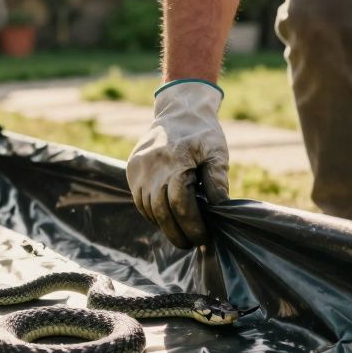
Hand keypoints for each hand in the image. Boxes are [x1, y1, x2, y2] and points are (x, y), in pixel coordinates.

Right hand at [126, 80, 229, 247]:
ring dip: (163, 224)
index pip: (180, 203)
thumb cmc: (203, 132)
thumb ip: (217, 181)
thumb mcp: (217, 152)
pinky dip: (151, 212)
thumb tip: (220, 211)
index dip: (192, 225)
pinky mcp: (131, 168)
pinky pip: (139, 199)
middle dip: (176, 232)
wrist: (179, 108)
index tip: (203, 238)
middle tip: (190, 244)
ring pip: (147, 207)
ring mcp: (138, 167)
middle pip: (160, 210)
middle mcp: (152, 165)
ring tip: (180, 232)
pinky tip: (165, 217)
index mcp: (175, 160)